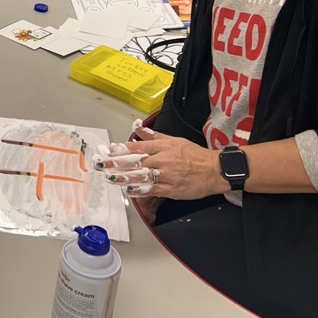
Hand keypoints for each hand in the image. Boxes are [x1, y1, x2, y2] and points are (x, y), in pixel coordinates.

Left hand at [95, 124, 223, 200]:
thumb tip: (137, 127)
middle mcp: (162, 160)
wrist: (215, 170)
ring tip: (111, 177)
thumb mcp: (174, 140)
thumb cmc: (195, 155)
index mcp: (162, 147)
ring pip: (142, 175)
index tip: (107, 150)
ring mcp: (167, 175)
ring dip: (124, 177)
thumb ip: (153, 136)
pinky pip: (153, 189)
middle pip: (136, 161)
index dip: (120, 149)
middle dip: (116, 163)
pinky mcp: (172, 189)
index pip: (137, 146)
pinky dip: (140, 190)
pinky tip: (129, 190)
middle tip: (101, 164)